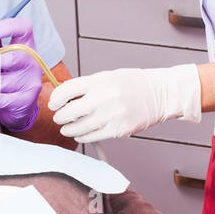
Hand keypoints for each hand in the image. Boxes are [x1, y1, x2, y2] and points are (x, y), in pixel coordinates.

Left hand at [49, 65, 201, 143]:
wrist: (160, 94)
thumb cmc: (132, 84)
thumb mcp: (108, 77)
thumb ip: (86, 87)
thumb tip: (63, 98)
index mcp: (99, 81)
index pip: (67, 90)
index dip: (55, 99)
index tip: (53, 103)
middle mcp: (104, 98)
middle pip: (69, 112)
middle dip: (60, 116)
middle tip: (59, 117)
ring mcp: (111, 115)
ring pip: (79, 127)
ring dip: (68, 129)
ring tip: (66, 128)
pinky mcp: (118, 130)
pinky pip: (92, 136)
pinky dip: (82, 136)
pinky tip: (80, 133)